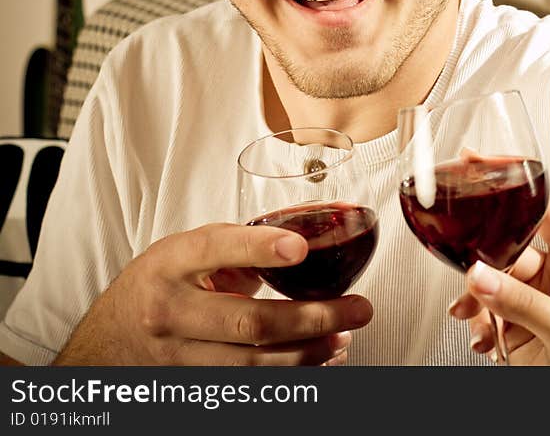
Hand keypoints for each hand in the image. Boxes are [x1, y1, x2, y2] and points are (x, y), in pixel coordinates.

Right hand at [53, 223, 372, 364]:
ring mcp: (179, 357)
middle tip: (358, 308)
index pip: (216, 249)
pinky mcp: (192, 385)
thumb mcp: (184, 252)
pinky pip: (248, 387)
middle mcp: (171, 312)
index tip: (300, 247)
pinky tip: (319, 362)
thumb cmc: (157, 285)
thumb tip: (305, 244)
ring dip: (309, 353)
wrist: (108, 340)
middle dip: (313, 317)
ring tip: (343, 337)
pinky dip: (290, 377)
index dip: (260, 248)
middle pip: (250, 322)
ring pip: (255, 364)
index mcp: (170, 263)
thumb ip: (236, 247)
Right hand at [448, 195, 549, 364]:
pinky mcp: (517, 320)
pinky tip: (484, 340)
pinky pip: (485, 308)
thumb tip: (481, 277)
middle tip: (469, 276)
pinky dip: (477, 323)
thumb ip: (523, 303)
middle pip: (507, 246)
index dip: (516, 186)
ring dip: (475, 300)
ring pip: (490, 279)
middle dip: (482, 264)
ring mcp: (534, 296)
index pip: (545, 208)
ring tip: (470, 317)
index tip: (485, 167)